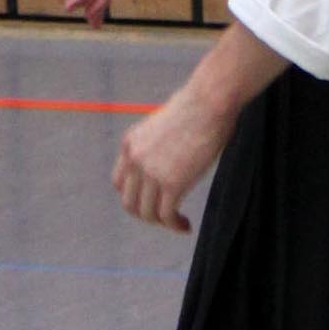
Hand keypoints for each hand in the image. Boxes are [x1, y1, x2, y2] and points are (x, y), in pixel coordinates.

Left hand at [113, 78, 234, 232]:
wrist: (209, 103)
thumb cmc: (197, 108)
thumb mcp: (164, 126)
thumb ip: (159, 146)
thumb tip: (171, 160)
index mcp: (130, 143)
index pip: (120, 182)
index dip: (135, 196)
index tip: (153, 200)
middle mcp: (135, 159)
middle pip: (129, 202)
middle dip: (146, 214)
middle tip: (165, 216)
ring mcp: (151, 172)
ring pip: (147, 213)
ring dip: (162, 223)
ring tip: (179, 224)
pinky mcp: (172, 183)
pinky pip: (166, 215)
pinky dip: (175, 225)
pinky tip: (185, 226)